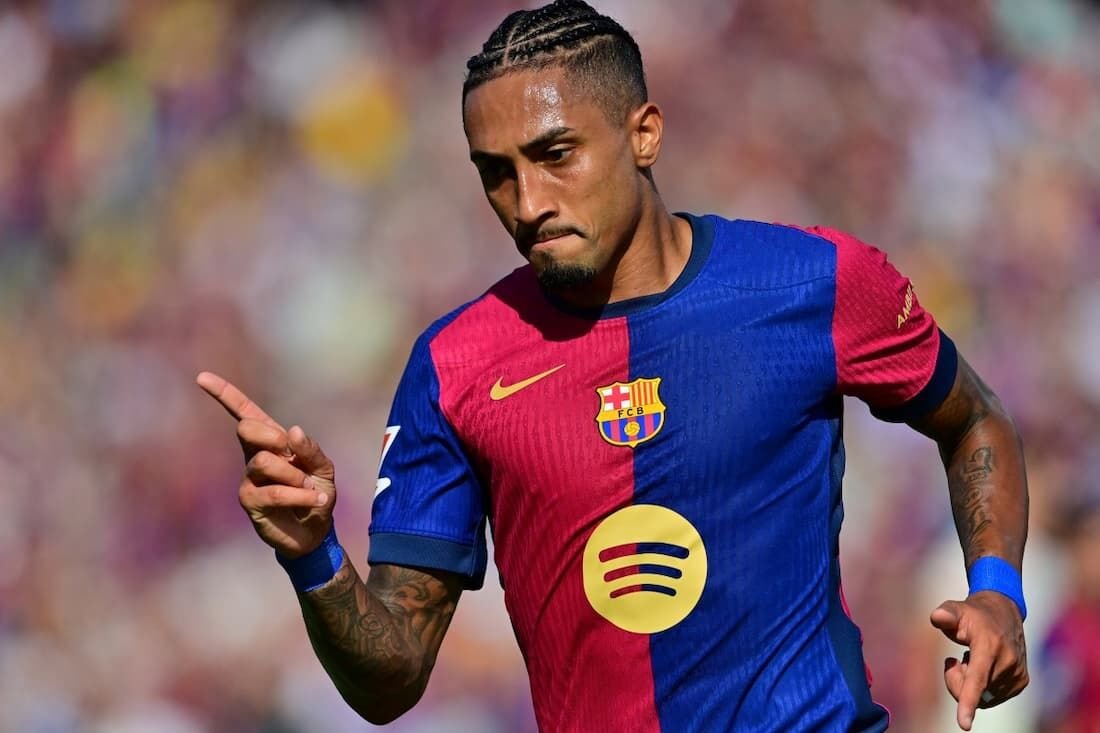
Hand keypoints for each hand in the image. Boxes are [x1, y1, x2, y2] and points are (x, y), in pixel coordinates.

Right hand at [196, 371, 335, 557]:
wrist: (315, 531)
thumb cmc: (317, 493)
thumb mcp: (323, 468)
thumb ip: (310, 450)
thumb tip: (294, 431)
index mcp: (272, 442)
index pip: (245, 413)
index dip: (225, 394)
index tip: (202, 377)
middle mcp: (255, 456)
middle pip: (247, 428)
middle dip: (272, 436)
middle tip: (290, 454)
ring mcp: (249, 479)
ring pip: (264, 462)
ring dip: (295, 475)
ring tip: (309, 488)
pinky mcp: (250, 501)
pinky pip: (273, 492)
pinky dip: (300, 495)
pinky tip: (315, 500)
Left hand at [930, 591, 1028, 730]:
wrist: (1005, 613)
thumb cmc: (973, 614)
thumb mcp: (955, 609)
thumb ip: (945, 614)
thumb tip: (936, 617)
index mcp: (989, 646)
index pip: (977, 679)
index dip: (968, 702)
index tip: (964, 724)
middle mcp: (1008, 662)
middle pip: (970, 692)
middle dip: (955, 680)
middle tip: (956, 660)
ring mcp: (1017, 674)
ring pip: (981, 699)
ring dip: (969, 683)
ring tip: (973, 659)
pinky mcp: (1021, 682)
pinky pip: (991, 698)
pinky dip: (982, 687)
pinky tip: (984, 666)